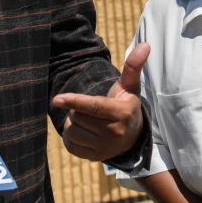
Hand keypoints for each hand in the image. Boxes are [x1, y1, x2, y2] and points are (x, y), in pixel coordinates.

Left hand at [52, 42, 148, 160]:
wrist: (132, 136)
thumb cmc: (125, 104)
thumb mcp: (130, 86)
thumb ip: (133, 66)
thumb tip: (145, 45)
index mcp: (121, 113)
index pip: (94, 106)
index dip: (75, 101)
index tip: (56, 99)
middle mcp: (115, 132)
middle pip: (78, 116)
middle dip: (78, 109)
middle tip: (92, 109)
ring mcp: (105, 148)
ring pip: (71, 131)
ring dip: (74, 123)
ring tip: (89, 121)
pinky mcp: (95, 157)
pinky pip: (70, 145)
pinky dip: (71, 137)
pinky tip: (85, 133)